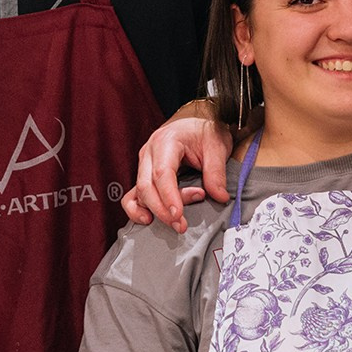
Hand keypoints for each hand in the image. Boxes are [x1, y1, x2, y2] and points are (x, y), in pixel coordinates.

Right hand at [124, 115, 234, 232]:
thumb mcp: (217, 146)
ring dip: (155, 211)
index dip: (169, 196)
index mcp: (166, 141)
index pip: (162, 173)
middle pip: (146, 186)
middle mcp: (149, 152)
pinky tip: (149, 220)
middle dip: (162, 210)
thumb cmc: (205, 133)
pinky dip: (137, 209)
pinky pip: (132, 195)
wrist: (197, 126)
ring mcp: (144, 164)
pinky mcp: (144, 175)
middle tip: (181, 225)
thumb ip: (217, 172)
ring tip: (176, 222)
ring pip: (139, 193)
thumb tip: (219, 197)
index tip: (179, 215)